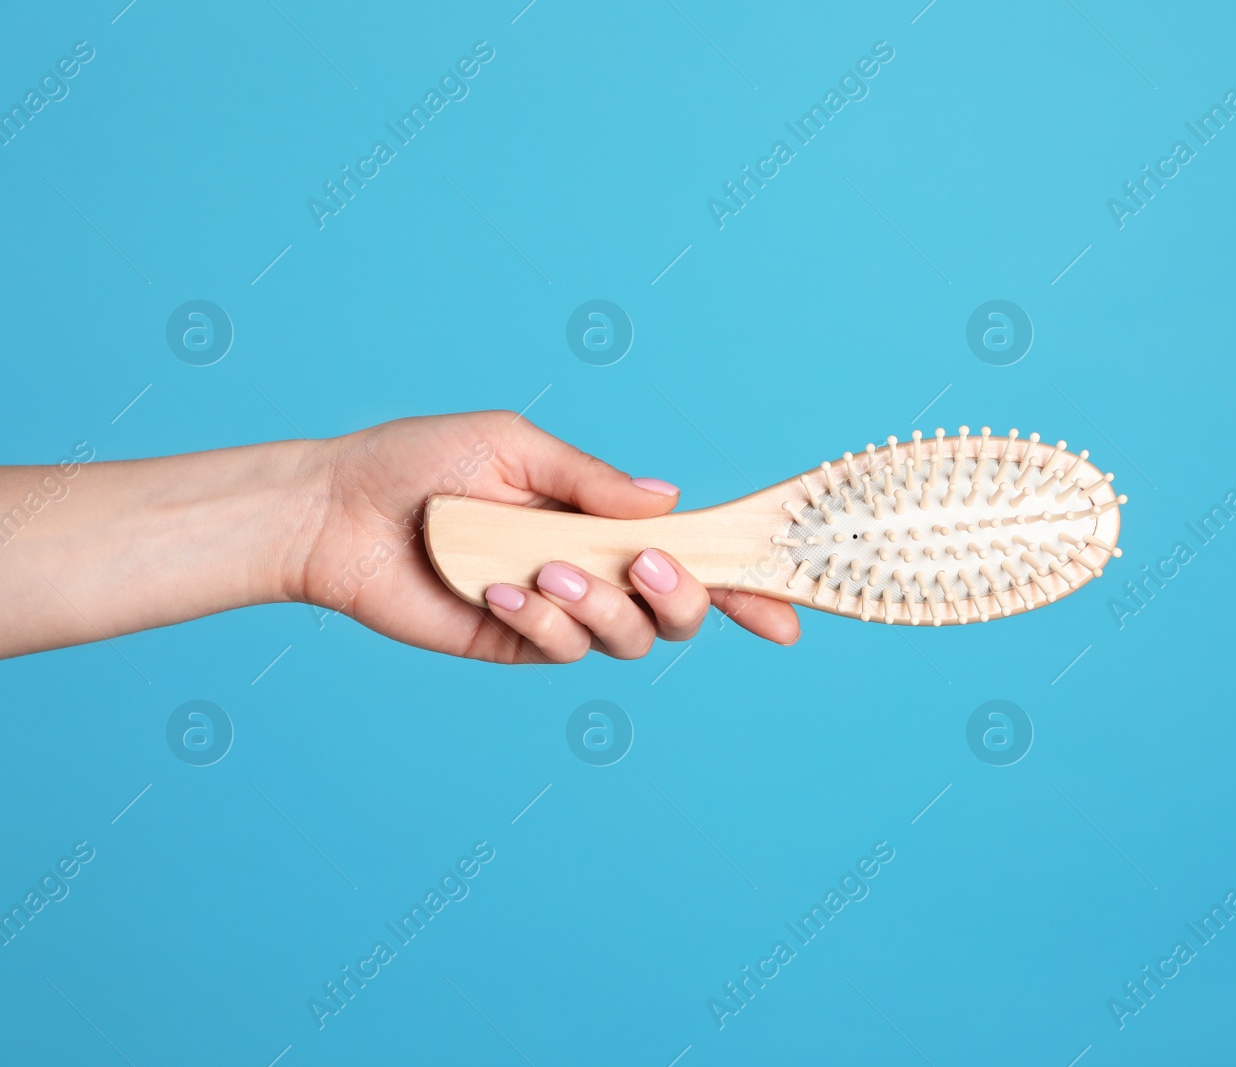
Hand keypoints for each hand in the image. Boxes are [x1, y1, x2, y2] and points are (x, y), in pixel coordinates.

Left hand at [297, 411, 798, 663]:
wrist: (341, 508)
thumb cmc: (424, 462)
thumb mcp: (517, 447)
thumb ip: (592, 482)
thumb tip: (669, 501)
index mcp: (605, 522)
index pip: (693, 556)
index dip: (743, 586)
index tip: (786, 608)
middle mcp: (593, 571)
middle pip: (680, 612)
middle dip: (683, 597)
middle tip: (646, 566)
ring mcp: (558, 612)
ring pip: (628, 639)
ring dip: (603, 608)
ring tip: (544, 571)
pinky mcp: (515, 643)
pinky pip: (559, 648)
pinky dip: (541, 622)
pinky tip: (497, 589)